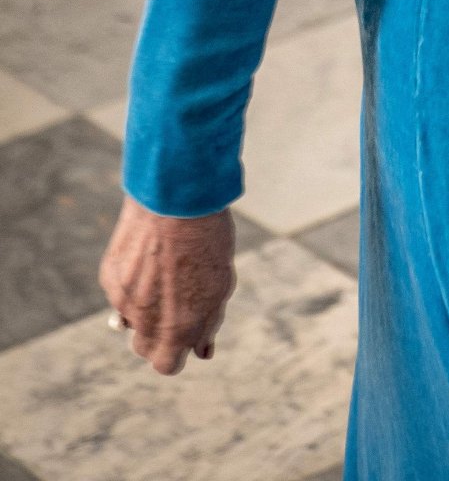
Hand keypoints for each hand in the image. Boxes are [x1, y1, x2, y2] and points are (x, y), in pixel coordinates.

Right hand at [99, 195, 235, 375]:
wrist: (177, 199)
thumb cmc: (208, 239)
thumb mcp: (221, 284)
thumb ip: (209, 323)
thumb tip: (202, 352)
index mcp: (179, 328)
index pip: (167, 366)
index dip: (177, 352)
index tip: (186, 335)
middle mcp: (147, 321)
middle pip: (144, 349)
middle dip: (158, 335)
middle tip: (175, 304)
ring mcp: (125, 300)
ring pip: (129, 322)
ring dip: (143, 310)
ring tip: (163, 274)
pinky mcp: (110, 278)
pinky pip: (119, 293)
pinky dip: (131, 284)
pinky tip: (148, 257)